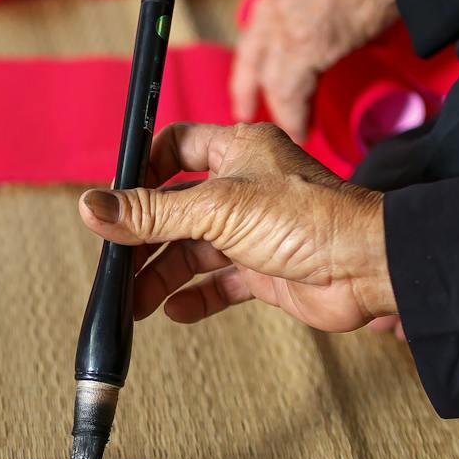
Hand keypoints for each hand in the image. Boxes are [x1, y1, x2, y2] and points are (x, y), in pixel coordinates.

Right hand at [77, 121, 397, 332]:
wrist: (366, 268)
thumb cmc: (308, 219)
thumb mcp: (216, 209)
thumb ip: (152, 212)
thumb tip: (93, 207)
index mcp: (238, 151)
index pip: (177, 147)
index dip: (144, 171)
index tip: (116, 200)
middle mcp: (245, 187)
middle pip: (177, 208)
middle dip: (145, 238)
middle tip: (115, 264)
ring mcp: (256, 229)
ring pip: (195, 250)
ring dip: (163, 275)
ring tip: (134, 302)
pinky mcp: (267, 269)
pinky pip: (220, 283)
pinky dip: (196, 297)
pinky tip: (175, 311)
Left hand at [231, 0, 400, 141]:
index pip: (267, 13)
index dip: (266, 43)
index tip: (265, 63)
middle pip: (254, 46)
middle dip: (248, 80)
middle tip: (244, 107)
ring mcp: (288, 16)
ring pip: (271, 72)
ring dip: (279, 104)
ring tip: (289, 128)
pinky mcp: (305, 44)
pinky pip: (290, 90)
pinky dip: (295, 115)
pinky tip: (301, 131)